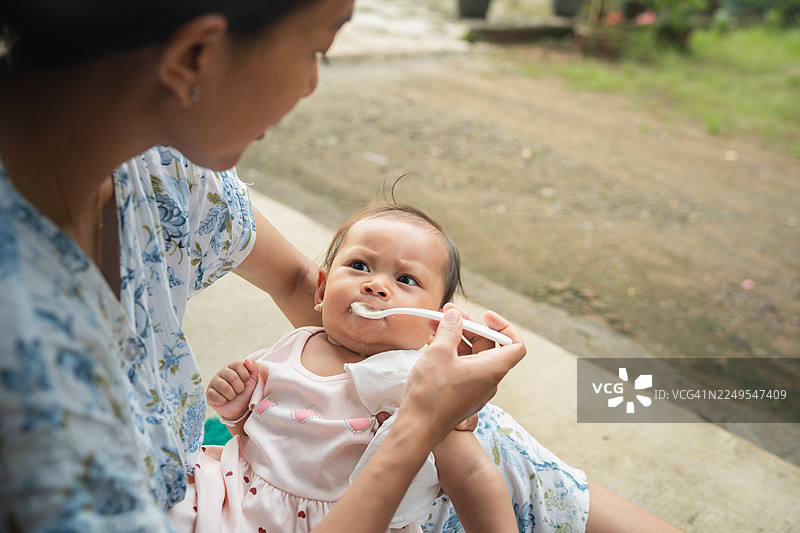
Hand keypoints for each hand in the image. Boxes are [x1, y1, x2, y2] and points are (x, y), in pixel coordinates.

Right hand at [206, 359, 259, 420]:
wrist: (240, 408)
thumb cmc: (246, 391)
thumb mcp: (253, 379)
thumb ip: (253, 368)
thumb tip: (247, 360)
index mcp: (232, 367)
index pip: (237, 364)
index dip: (245, 375)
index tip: (247, 382)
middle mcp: (221, 372)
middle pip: (232, 376)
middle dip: (239, 387)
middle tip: (239, 391)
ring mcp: (214, 382)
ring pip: (224, 387)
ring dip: (232, 395)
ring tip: (232, 396)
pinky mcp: (209, 393)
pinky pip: (215, 396)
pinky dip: (223, 401)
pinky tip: (224, 401)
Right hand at [401, 307, 524, 445]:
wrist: (418, 429)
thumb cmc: (431, 393)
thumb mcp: (439, 352)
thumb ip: (450, 329)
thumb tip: (455, 316)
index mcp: (492, 369)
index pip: (515, 344)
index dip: (504, 326)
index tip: (485, 316)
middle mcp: (488, 380)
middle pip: (487, 345)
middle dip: (468, 326)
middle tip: (447, 314)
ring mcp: (475, 389)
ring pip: (471, 356)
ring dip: (455, 338)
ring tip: (433, 326)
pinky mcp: (462, 395)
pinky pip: (462, 368)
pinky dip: (451, 353)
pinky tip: (432, 345)